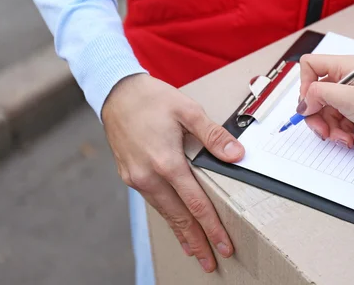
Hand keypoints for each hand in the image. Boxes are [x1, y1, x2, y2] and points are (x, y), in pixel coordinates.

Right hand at [101, 74, 244, 272]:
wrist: (117, 93)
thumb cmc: (152, 99)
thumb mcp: (188, 110)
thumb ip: (213, 136)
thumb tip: (236, 156)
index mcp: (166, 161)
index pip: (195, 203)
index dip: (211, 226)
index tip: (223, 244)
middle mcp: (149, 175)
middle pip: (179, 216)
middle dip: (197, 241)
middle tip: (211, 261)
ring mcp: (136, 178)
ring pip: (164, 212)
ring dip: (181, 233)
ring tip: (194, 251)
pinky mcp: (129, 175)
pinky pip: (153, 202)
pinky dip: (166, 216)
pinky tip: (174, 224)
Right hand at [297, 54, 353, 146]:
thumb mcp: (347, 98)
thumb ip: (318, 95)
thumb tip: (302, 103)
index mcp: (343, 66)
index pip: (310, 66)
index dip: (305, 85)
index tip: (310, 103)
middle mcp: (343, 79)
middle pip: (314, 95)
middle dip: (317, 116)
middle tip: (323, 132)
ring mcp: (347, 96)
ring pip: (323, 112)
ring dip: (330, 129)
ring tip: (345, 139)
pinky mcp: (352, 111)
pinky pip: (335, 121)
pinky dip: (340, 133)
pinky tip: (352, 138)